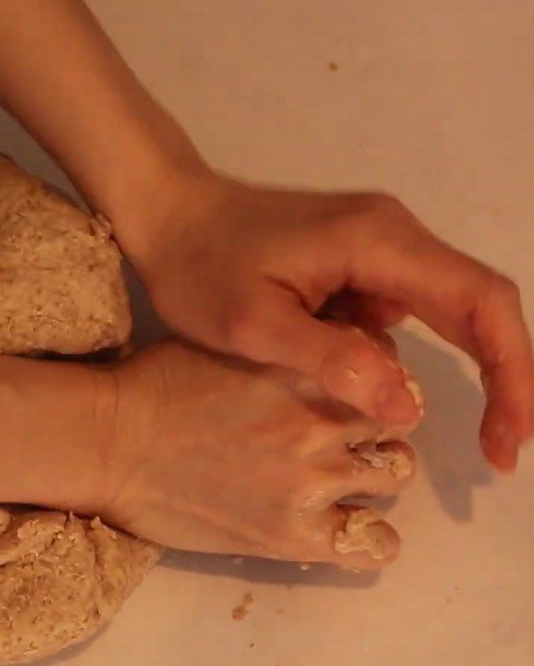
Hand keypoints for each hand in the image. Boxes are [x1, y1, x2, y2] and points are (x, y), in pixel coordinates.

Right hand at [102, 340, 418, 568]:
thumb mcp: (229, 343)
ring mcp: (312, 479)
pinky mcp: (294, 535)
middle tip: (342, 438)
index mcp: (303, 365)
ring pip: (396, 475)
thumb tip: (325, 356)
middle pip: (396, 420)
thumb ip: (287, 349)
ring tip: (340, 482)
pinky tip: (343, 528)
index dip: (375, 381)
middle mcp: (321, 420)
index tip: (354, 393)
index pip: (387, 368)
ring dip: (374, 477)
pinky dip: (369, 538)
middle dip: (375, 426)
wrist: (111, 443)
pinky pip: (374, 545)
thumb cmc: (157, 383)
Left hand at [114, 169, 533, 471]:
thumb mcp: (256, 325)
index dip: (512, 372)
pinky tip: (334, 370)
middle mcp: (391, 235)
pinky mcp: (351, 261)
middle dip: (494, 378)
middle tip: (490, 452)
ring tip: (389, 416)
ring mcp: (372, 245)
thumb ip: (333, 361)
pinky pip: (390, 311)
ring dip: (427, 367)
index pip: (480, 301)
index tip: (508, 439)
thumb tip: (409, 409)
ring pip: (432, 311)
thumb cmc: (199, 266)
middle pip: (473, 304)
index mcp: (378, 243)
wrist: (167, 213)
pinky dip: (384, 352)